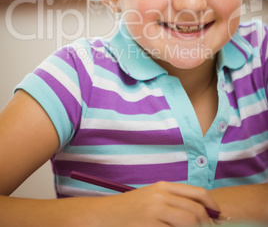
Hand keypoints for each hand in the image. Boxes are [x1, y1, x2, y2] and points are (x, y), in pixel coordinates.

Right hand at [90, 181, 219, 226]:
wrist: (104, 215)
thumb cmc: (130, 210)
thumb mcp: (152, 198)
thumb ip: (173, 201)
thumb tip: (200, 212)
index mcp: (163, 187)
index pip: (197, 193)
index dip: (212, 206)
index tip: (218, 216)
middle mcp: (160, 196)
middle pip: (196, 210)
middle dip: (207, 224)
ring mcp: (154, 211)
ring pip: (189, 222)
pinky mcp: (149, 225)